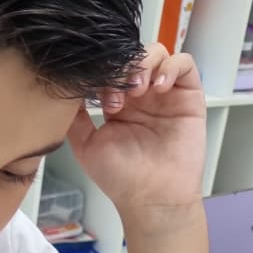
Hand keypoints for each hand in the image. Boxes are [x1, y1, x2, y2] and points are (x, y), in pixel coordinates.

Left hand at [67, 44, 205, 224]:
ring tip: (138, 89)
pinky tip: (158, 87)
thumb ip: (76, 118)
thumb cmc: (120, 178)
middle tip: (119, 95)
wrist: (151, 198)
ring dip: (145, 64)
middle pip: (133, 57)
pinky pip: (185, 64)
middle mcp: (142, 96)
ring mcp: (166, 95)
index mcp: (118, 103)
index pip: (110, 70)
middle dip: (123, 68)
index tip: (99, 96)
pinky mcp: (189, 97)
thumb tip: (63, 91)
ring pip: (158, 54)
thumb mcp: (86, 145)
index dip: (103, 74)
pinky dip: (171, 66)